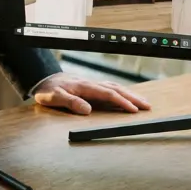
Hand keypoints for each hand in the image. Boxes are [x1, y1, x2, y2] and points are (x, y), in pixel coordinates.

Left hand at [33, 73, 151, 114]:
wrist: (43, 79)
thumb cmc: (48, 90)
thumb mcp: (54, 97)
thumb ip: (70, 102)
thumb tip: (87, 110)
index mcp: (84, 86)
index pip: (107, 94)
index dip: (121, 102)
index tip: (133, 109)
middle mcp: (91, 84)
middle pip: (115, 89)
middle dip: (132, 97)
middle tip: (147, 106)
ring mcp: (91, 84)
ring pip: (114, 87)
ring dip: (129, 94)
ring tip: (143, 102)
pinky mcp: (90, 87)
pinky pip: (110, 88)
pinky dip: (121, 92)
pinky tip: (127, 96)